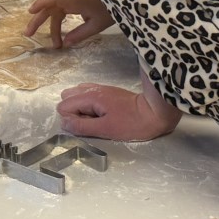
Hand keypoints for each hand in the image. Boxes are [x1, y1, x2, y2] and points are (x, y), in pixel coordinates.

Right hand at [25, 0, 114, 48]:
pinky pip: (62, 10)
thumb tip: (65, 43)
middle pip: (50, 7)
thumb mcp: (96, 25)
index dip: (41, 4)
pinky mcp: (75, 1)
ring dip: (52, 26)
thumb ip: (79, 34)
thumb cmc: (110, 9)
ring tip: (54, 44)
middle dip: (38, 20)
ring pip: (56, 11)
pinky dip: (58, 21)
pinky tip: (57, 33)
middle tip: (28, 34)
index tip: (30, 12)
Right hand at [57, 77, 181, 141]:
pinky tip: (101, 114)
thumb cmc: (131, 123)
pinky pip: (88, 95)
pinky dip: (89, 105)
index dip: (71, 119)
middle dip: (73, 112)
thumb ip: (82, 126)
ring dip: (80, 108)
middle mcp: (92, 89)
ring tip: (96, 119)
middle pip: (67, 97)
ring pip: (77, 95)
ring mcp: (100, 89)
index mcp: (90, 97)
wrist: (154, 112)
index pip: (63, 106)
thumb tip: (63, 122)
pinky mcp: (107, 92)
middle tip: (90, 123)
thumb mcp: (106, 129)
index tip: (86, 126)